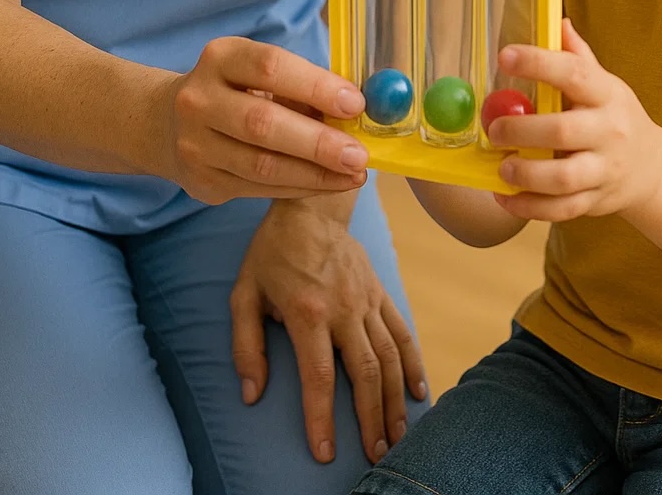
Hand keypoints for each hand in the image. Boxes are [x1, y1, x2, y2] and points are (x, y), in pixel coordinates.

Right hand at [158, 36, 369, 203]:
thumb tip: (355, 110)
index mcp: (220, 58)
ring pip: (262, 165)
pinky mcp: (202, 181)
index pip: (270, 67)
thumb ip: (299, 85)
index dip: (315, 86)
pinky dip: (300, 187)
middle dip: (317, 142)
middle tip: (358, 155)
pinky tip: (329, 183)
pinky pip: (259, 188)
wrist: (167, 123)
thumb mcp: (256, 71)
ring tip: (354, 174)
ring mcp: (196, 144)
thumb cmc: (234, 90)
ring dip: (315, 173)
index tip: (355, 103)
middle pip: (263, 124)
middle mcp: (200, 100)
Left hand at [230, 197, 426, 464]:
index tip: (324, 453)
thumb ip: (245, 346)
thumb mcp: (244, 294)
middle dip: (371, 420)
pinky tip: (417, 392)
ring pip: (388, 357)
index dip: (322, 418)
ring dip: (394, 401)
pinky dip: (412, 363)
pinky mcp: (380, 292)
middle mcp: (343, 309)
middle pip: (364, 374)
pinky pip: (401, 331)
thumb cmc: (273, 252)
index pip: (319, 377)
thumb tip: (252, 394)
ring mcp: (366, 300)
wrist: (312, 204)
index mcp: (307, 312)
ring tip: (397, 438)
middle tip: (375, 456)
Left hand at [490, 19, 661, 222]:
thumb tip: (556, 21)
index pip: (574, 74)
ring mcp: (604, 170)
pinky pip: (560, 210)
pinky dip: (528, 207)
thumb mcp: (605, 84)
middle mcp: (610, 132)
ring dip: (526, 174)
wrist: (652, 168)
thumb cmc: (616, 117)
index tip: (505, 57)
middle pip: (563, 131)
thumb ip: (578, 57)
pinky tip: (504, 196)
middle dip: (522, 131)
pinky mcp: (596, 201)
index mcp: (608, 95)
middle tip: (495, 129)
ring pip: (563, 178)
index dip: (538, 64)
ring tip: (502, 167)